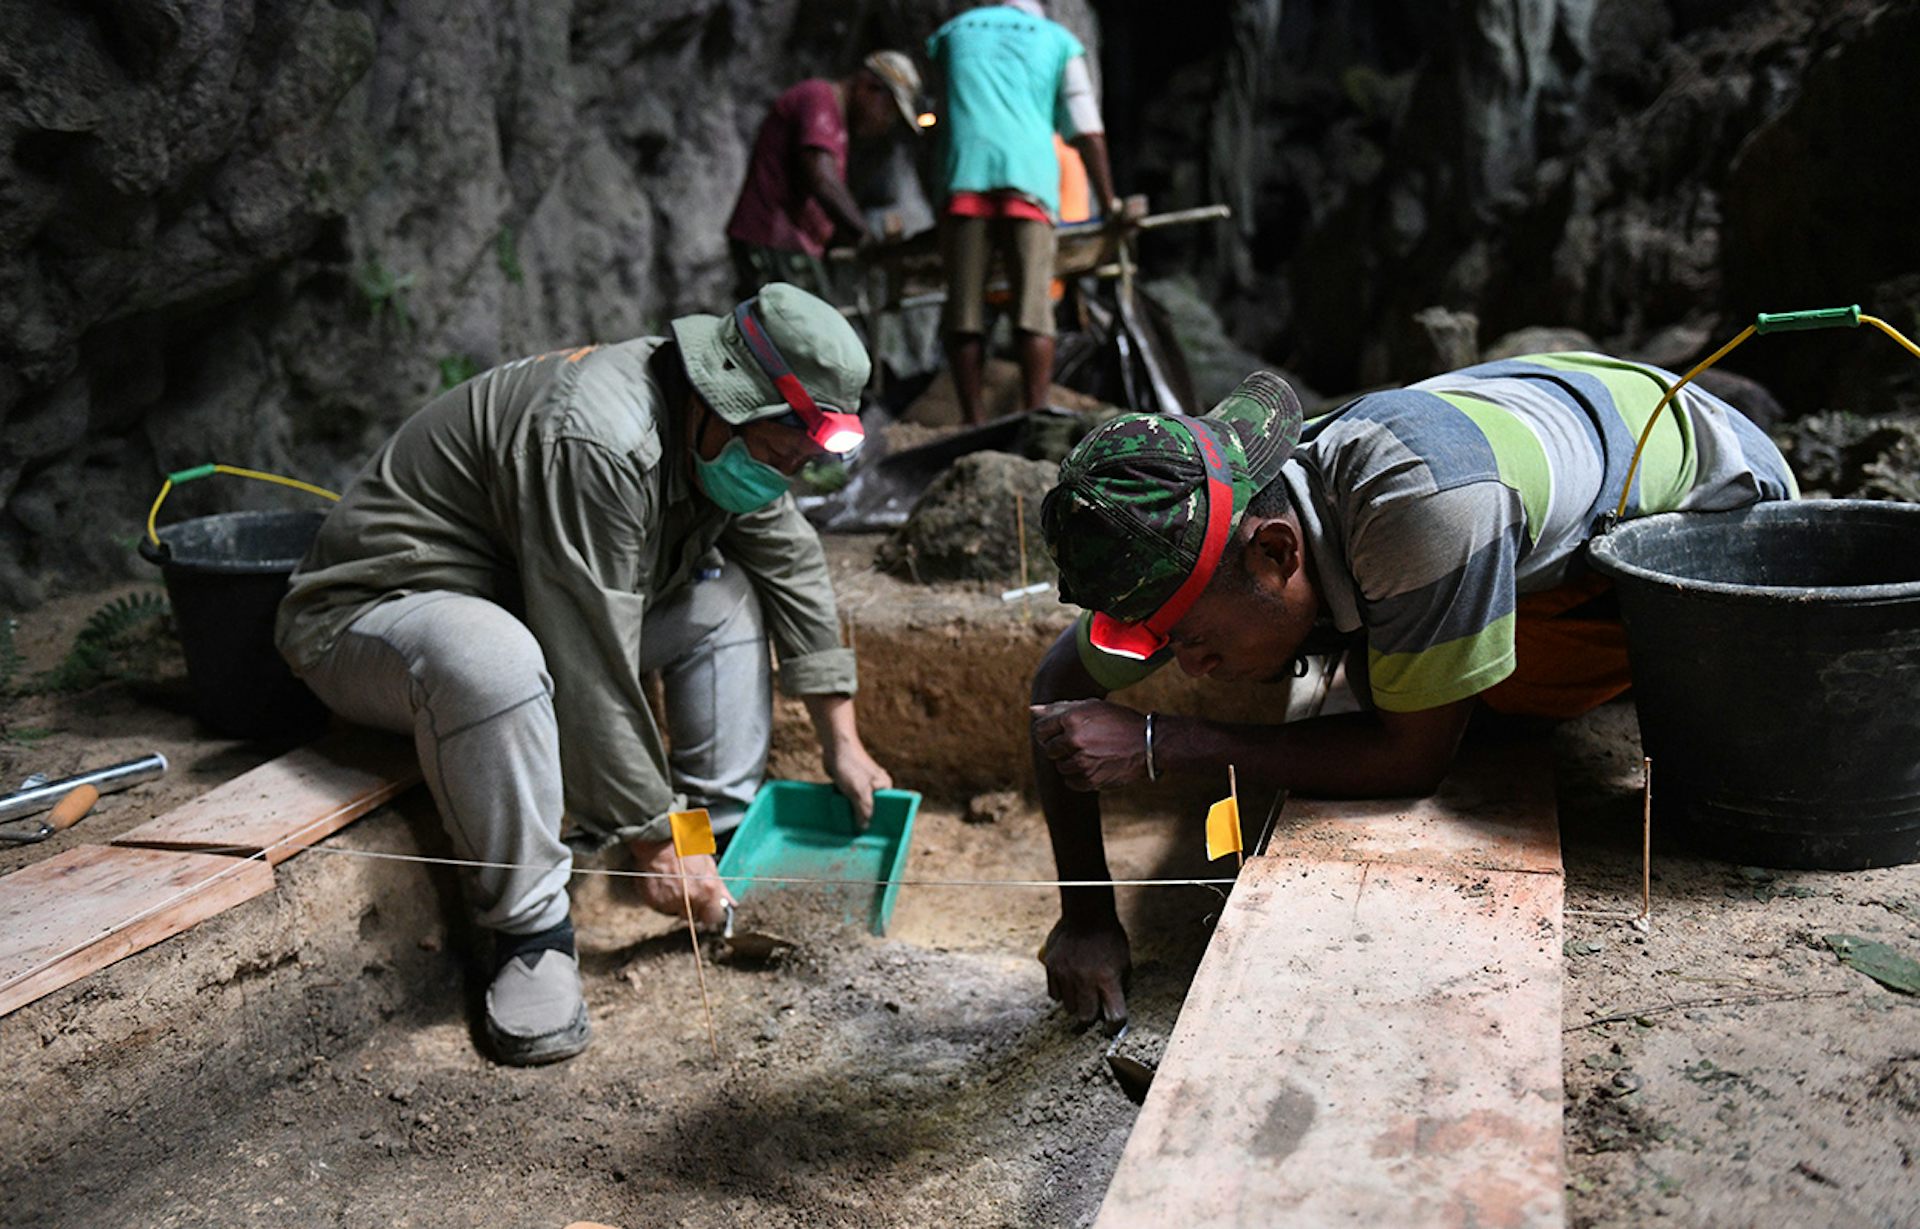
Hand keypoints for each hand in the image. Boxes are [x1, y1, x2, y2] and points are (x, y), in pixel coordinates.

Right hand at [628, 837, 732, 927]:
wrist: (659, 841)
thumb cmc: (686, 849)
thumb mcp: (709, 865)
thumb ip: (721, 889)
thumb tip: (731, 905)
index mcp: (707, 890)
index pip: (713, 918)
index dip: (710, 912)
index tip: (708, 907)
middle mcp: (689, 899)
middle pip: (693, 916)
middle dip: (693, 907)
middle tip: (688, 888)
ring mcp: (670, 902)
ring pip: (676, 912)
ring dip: (676, 903)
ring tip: (674, 883)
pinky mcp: (654, 901)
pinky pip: (661, 907)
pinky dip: (662, 899)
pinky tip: (663, 883)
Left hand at [826, 740, 892, 828]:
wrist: (836, 746)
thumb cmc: (851, 767)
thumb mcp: (860, 793)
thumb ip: (864, 812)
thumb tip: (864, 829)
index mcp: (884, 787)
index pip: (885, 809)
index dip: (878, 821)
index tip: (870, 834)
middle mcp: (875, 786)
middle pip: (870, 808)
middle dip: (862, 818)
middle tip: (854, 832)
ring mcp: (861, 784)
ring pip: (857, 804)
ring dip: (850, 812)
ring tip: (845, 826)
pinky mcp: (849, 783)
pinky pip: (848, 798)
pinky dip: (843, 804)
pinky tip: (838, 812)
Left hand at [1030, 700, 1148, 791]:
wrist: (1147, 743)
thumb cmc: (1118, 721)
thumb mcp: (1091, 707)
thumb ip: (1059, 709)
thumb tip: (1032, 710)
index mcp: (1072, 719)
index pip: (1041, 730)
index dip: (1048, 733)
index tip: (1057, 735)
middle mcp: (1075, 740)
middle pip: (1049, 750)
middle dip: (1059, 748)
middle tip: (1077, 745)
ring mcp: (1083, 761)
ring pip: (1060, 767)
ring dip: (1070, 762)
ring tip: (1089, 755)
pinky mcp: (1091, 779)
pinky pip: (1071, 782)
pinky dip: (1077, 777)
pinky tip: (1091, 767)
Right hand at [1040, 915, 1130, 1026]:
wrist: (1086, 913)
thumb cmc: (1109, 938)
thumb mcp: (1123, 962)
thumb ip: (1118, 987)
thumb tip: (1112, 1010)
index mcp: (1107, 978)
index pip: (1114, 1016)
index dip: (1114, 1026)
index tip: (1111, 1027)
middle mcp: (1085, 978)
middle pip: (1085, 1016)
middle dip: (1090, 1016)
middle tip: (1093, 1010)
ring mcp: (1065, 972)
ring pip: (1068, 1007)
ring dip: (1075, 1004)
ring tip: (1081, 991)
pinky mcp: (1051, 966)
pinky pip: (1054, 993)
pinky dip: (1062, 993)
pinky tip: (1069, 982)